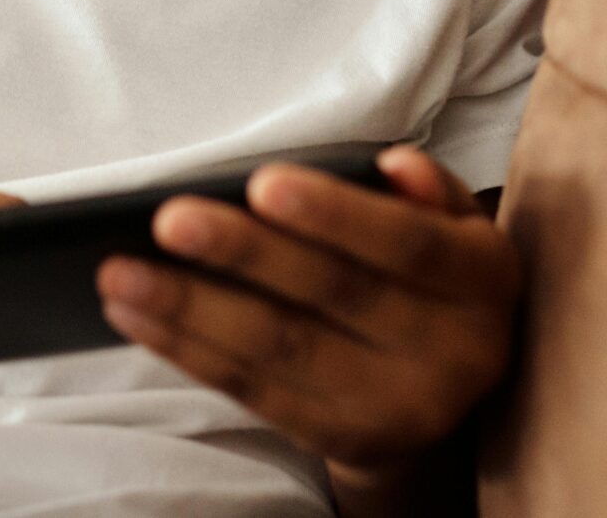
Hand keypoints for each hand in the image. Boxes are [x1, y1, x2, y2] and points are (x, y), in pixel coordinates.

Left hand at [95, 148, 519, 495]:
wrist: (445, 389)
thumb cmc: (432, 273)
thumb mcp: (454, 225)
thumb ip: (429, 192)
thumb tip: (395, 166)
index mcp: (485, 280)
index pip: (409, 244)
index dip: (336, 215)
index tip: (261, 182)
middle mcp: (457, 353)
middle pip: (333, 296)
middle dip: (244, 256)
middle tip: (167, 219)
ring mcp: (400, 406)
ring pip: (281, 351)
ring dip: (192, 310)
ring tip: (121, 272)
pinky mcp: (347, 440)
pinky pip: (255, 392)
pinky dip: (189, 351)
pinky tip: (137, 316)